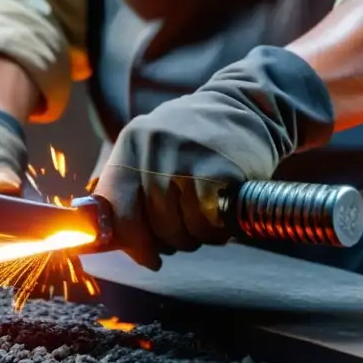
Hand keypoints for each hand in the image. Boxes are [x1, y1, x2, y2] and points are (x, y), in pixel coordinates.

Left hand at [94, 47, 334, 269]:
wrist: (247, 105)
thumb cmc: (198, 139)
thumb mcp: (155, 148)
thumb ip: (134, 187)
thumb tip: (129, 245)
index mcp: (131, 143)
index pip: (114, 207)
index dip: (129, 240)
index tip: (146, 256)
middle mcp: (152, 149)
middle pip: (150, 225)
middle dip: (170, 240)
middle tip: (187, 231)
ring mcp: (184, 160)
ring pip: (179, 230)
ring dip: (195, 236)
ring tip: (206, 219)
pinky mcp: (217, 172)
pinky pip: (206, 225)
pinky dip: (215, 231)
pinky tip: (221, 217)